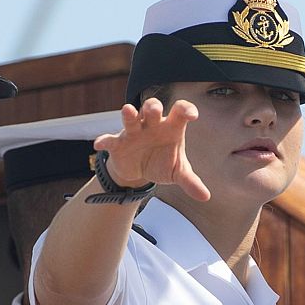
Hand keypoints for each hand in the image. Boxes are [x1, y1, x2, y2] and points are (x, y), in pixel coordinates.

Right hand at [92, 99, 209, 200]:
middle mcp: (152, 125)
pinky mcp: (118, 143)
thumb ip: (191, 182)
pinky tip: (99, 144)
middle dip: (152, 107)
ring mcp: (134, 132)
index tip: (192, 115)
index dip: (186, 109)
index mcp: (171, 127)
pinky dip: (104, 140)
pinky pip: (109, 139)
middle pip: (152, 108)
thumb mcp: (178, 173)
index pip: (180, 111)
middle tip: (154, 110)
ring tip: (128, 111)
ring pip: (131, 118)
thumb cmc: (162, 163)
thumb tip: (206, 197)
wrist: (139, 172)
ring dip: (129, 114)